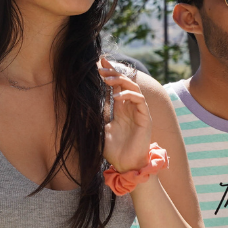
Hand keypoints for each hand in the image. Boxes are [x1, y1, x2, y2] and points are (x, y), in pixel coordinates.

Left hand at [100, 56, 153, 171]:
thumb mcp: (100, 129)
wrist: (125, 165)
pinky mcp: (145, 118)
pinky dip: (129, 95)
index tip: (99, 62)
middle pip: (125, 83)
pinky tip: (117, 97)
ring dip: (120, 81)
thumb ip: (97, 116)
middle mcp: (131, 108)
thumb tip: (82, 103)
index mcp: (121, 109)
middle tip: (101, 66)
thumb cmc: (114, 150)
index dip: (110, 73)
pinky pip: (139, 101)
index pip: (116, 86)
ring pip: (134, 88)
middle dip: (114, 72)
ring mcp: (139, 112)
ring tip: (107, 79)